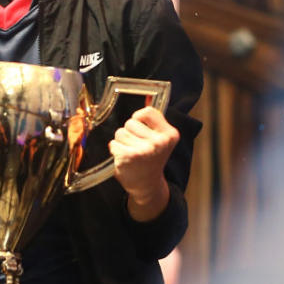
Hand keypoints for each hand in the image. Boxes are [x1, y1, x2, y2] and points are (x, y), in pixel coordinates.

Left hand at [108, 106, 179, 221]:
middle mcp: (159, 142)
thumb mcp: (159, 139)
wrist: (147, 185)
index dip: (139, 118)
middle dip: (129, 132)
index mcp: (170, 134)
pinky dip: (115, 150)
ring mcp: (145, 150)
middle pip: (130, 122)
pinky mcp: (129, 157)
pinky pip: (113, 143)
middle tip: (138, 147)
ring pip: (120, 132)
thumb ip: (154, 120)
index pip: (147, 112)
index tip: (141, 129)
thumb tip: (147, 98)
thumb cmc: (151, 159)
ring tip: (131, 153)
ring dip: (121, 142)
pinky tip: (125, 159)